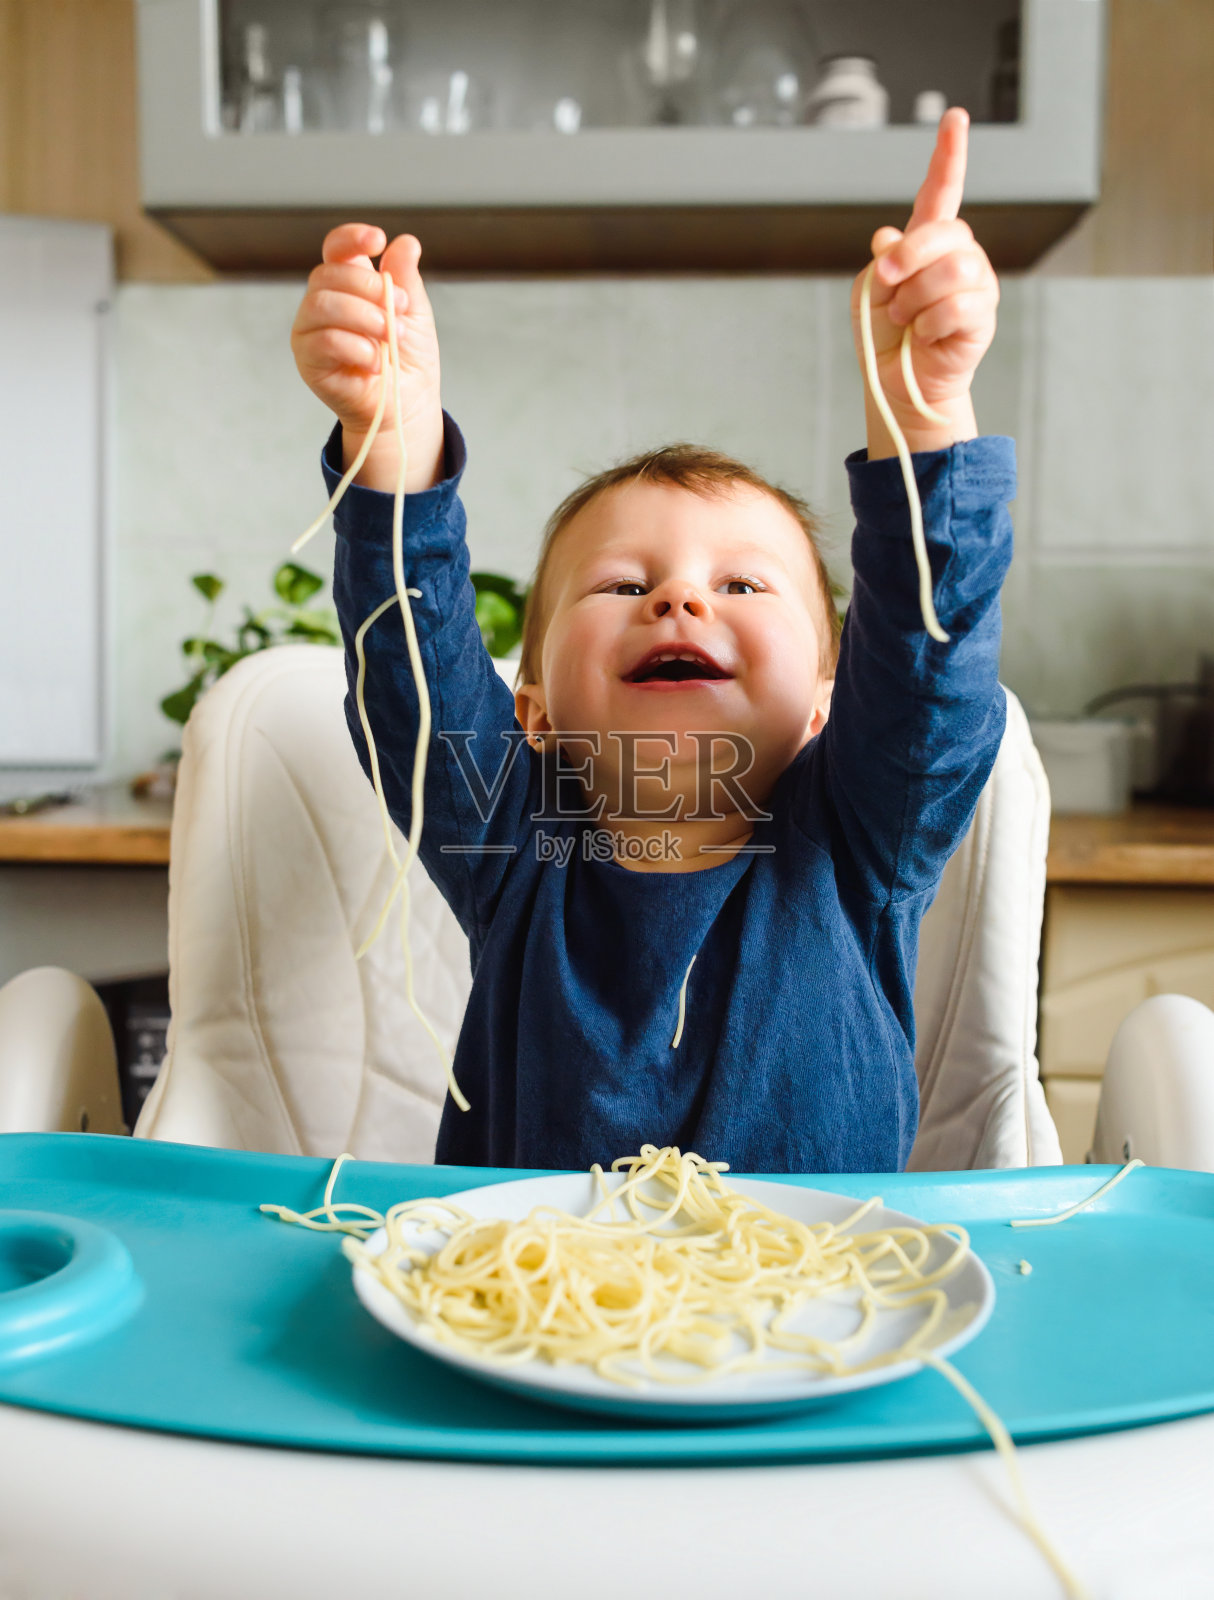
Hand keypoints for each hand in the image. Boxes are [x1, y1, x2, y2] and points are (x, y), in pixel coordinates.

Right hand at [291, 223, 444, 491]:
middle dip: (369, 288)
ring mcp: (311, 332)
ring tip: (390, 338)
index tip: (377, 240)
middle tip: (400, 312)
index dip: (351, 238)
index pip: (336, 250)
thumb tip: (406, 243)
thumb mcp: (414, 314)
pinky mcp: (308, 361)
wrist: (407, 405)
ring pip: (322, 304)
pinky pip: (323, 341)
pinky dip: (356, 348)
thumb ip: (406, 279)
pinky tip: (375, 362)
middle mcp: (323, 304)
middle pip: (328, 274)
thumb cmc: (407, 360)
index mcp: (347, 285)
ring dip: (364, 318)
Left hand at [850, 108, 998, 457]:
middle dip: (906, 259)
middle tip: (885, 286)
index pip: (941, 190)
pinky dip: (929, 323)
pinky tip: (923, 335)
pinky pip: (958, 305)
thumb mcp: (869, 292)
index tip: (954, 118)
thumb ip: (882, 261)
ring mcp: (976, 283)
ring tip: (904, 319)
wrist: (895, 383)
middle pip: (942, 232)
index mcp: (928, 241)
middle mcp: (958, 254)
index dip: (948, 155)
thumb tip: (890, 237)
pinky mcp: (983, 315)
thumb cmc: (884, 336)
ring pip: (952, 269)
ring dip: (915, 298)